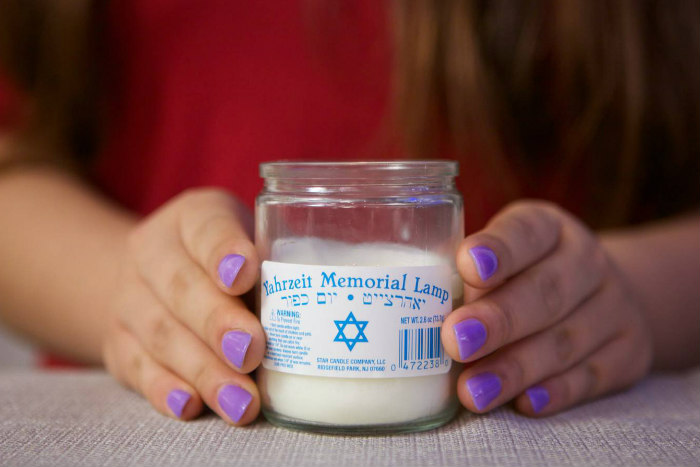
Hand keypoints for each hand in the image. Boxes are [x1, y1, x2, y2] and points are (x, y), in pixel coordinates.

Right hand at [101, 188, 262, 423]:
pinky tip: (191, 406)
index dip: (223, 252)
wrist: (152, 276)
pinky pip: (135, 367)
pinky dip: (164, 389)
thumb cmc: (226, 262)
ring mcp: (128, 298)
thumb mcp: (249, 243)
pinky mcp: (117, 342)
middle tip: (252, 351)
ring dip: (203, 371)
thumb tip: (311, 320)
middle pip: (181, 287)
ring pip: (160, 334)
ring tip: (240, 402)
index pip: (206, 228)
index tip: (244, 275)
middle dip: (218, 323)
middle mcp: (152, 252)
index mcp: (192, 217)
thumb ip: (271, 269)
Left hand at [442, 201, 652, 415]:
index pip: (524, 232)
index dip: (497, 250)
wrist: (597, 293)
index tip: (466, 266)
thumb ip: (469, 279)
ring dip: (515, 368)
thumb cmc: (522, 275)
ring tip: (472, 391)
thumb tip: (425, 317)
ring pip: (564, 341)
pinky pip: (594, 377)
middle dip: (497, 320)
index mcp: (548, 227)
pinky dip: (557, 392)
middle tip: (455, 341)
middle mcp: (587, 260)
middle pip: (545, 291)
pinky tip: (524, 404)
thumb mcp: (500, 258)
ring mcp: (615, 306)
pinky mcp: (630, 351)